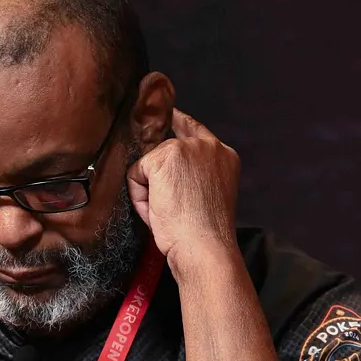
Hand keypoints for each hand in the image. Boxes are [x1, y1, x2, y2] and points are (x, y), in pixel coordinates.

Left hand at [127, 108, 239, 272]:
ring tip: (169, 212)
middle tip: (171, 206)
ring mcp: (187, 148)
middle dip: (158, 177)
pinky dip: (140, 196)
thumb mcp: (208, 194)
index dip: (178, 123)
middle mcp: (208, 146)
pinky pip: (136, 173)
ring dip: (150, 191)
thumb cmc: (205, 233)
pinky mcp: (165, 157)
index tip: (171, 114)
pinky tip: (159, 209)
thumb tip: (165, 173)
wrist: (205, 246)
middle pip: (164, 149)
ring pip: (149, 164)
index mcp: (224, 155)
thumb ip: (195, 175)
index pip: (195, 130)